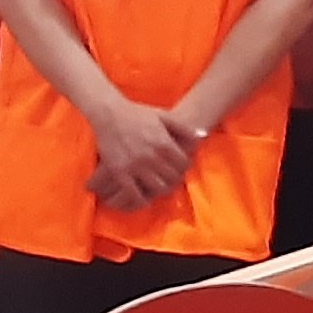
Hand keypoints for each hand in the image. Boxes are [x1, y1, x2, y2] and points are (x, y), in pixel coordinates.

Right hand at [85, 93, 190, 207]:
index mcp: (163, 142)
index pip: (183, 164)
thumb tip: (203, 136)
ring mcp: (135, 166)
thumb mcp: (163, 116)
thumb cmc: (137, 113)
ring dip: (160, 189)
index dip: (184, 168)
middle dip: (174, 179)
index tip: (179, 168)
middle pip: (172, 178)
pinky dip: (140, 199)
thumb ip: (183, 128)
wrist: (109, 114)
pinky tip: (143, 198)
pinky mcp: (119, 172)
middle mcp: (151, 156)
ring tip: (158, 187)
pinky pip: (134, 193)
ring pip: (157, 188)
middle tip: (170, 179)